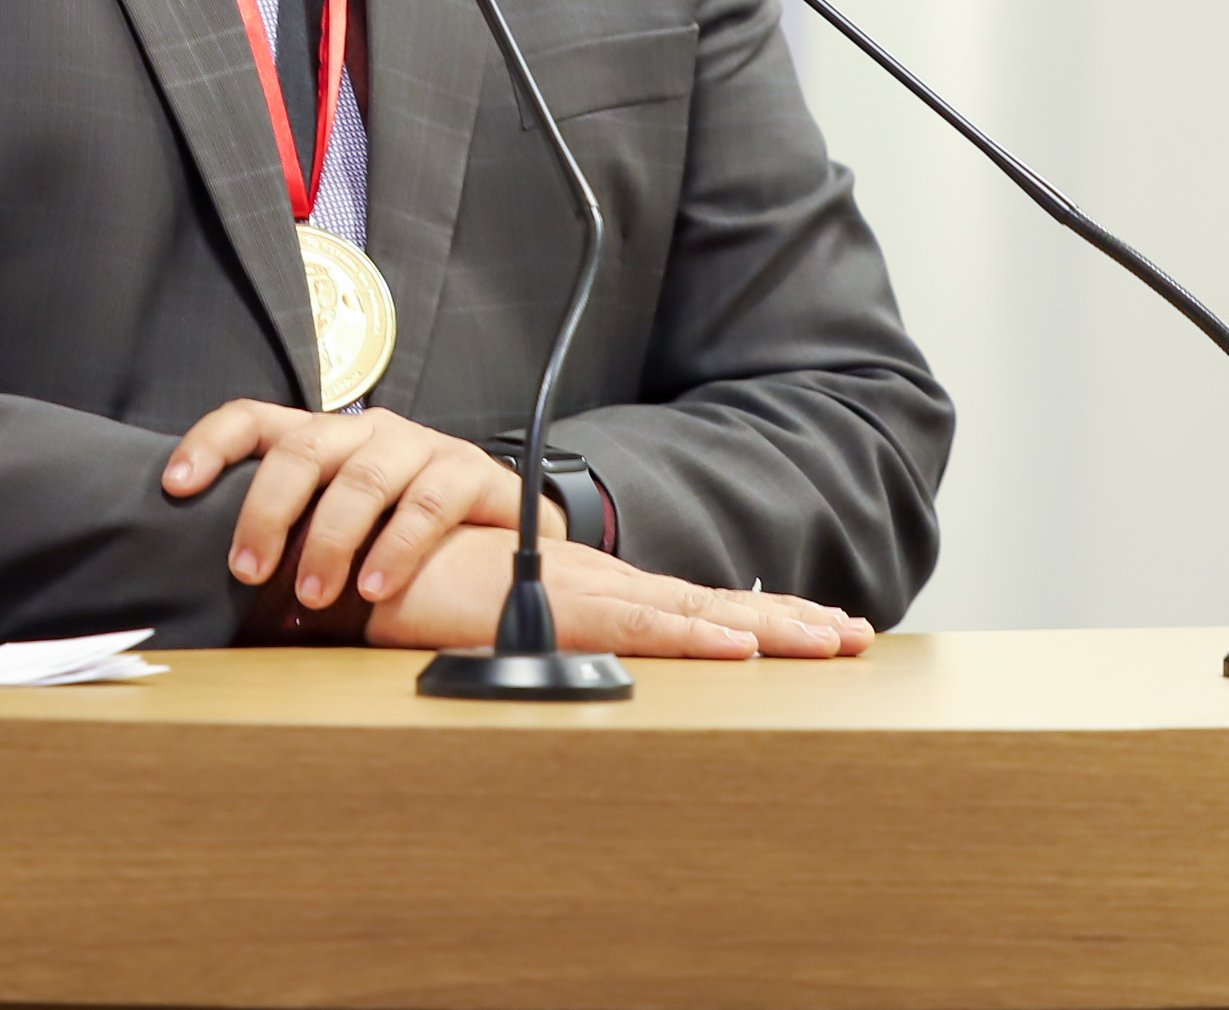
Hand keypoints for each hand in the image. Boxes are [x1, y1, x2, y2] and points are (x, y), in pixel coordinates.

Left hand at [164, 399, 561, 609]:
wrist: (503, 535)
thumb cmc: (405, 537)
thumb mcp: (340, 532)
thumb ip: (293, 544)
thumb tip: (223, 595)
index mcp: (323, 440)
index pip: (254, 419)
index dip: (211, 443)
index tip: (176, 485)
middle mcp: (366, 432)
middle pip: (304, 449)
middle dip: (268, 510)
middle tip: (247, 570)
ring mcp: (418, 447)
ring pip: (363, 478)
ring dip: (331, 539)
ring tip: (315, 594)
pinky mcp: (468, 471)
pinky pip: (427, 504)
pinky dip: (396, 549)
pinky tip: (377, 587)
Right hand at [367, 525, 871, 659]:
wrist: (373, 555)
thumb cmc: (426, 587)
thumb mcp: (498, 621)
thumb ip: (535, 640)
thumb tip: (562, 673)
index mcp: (596, 591)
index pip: (690, 605)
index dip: (753, 617)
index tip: (814, 631)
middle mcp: (605, 586)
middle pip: (711, 602)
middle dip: (788, 620)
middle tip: (855, 636)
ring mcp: (588, 594)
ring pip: (695, 612)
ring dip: (766, 626)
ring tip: (829, 642)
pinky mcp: (560, 609)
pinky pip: (640, 628)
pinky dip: (694, 636)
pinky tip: (739, 649)